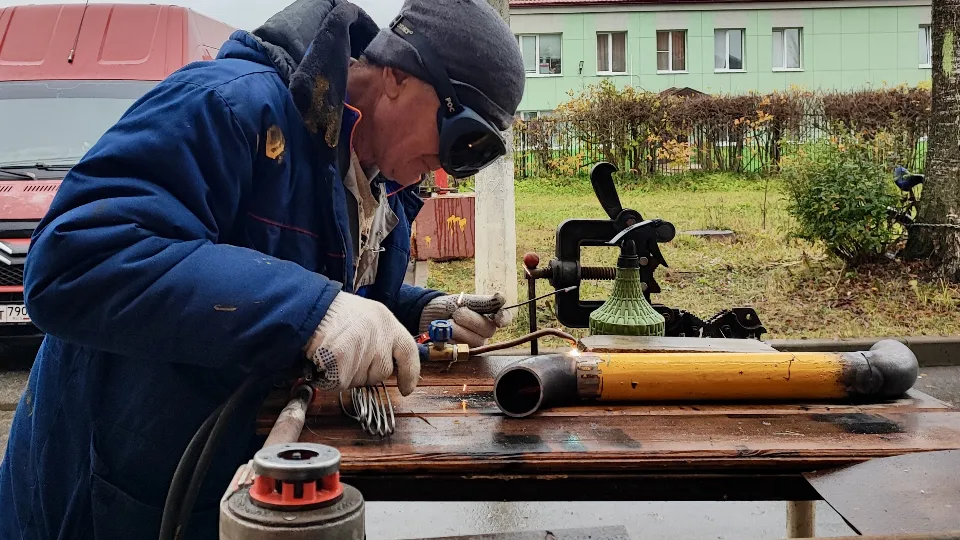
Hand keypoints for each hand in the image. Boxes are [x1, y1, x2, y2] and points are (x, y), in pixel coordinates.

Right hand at [305, 292, 419, 395]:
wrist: (306, 308)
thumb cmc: (332, 313)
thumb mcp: (365, 316)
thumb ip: (380, 337)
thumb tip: (387, 363)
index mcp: (387, 321)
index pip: (408, 351)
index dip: (410, 373)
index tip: (406, 388)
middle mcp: (379, 335)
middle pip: (383, 372)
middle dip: (367, 373)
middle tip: (348, 358)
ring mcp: (362, 348)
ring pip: (361, 380)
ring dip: (347, 375)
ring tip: (334, 354)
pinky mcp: (343, 361)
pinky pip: (340, 383)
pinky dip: (330, 379)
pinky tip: (324, 362)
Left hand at [419, 293, 513, 346]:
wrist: (430, 315)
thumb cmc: (450, 306)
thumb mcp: (464, 300)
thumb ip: (483, 302)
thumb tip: (501, 298)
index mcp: (489, 316)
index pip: (504, 317)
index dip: (504, 319)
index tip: (499, 320)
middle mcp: (485, 332)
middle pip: (488, 330)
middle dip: (470, 320)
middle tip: (457, 313)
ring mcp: (475, 343)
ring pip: (474, 340)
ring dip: (458, 330)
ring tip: (448, 323)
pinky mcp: (463, 353)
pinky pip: (461, 348)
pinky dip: (451, 339)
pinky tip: (445, 334)